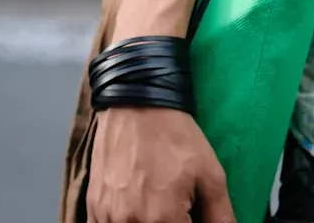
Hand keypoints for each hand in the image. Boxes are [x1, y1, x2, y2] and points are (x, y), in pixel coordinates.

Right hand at [87, 108, 234, 222]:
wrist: (137, 102)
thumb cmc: (175, 137)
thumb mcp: (211, 174)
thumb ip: (220, 216)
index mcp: (162, 219)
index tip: (189, 214)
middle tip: (177, 206)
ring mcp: (107, 217)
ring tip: (157, 203)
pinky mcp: (93, 208)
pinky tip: (135, 208)